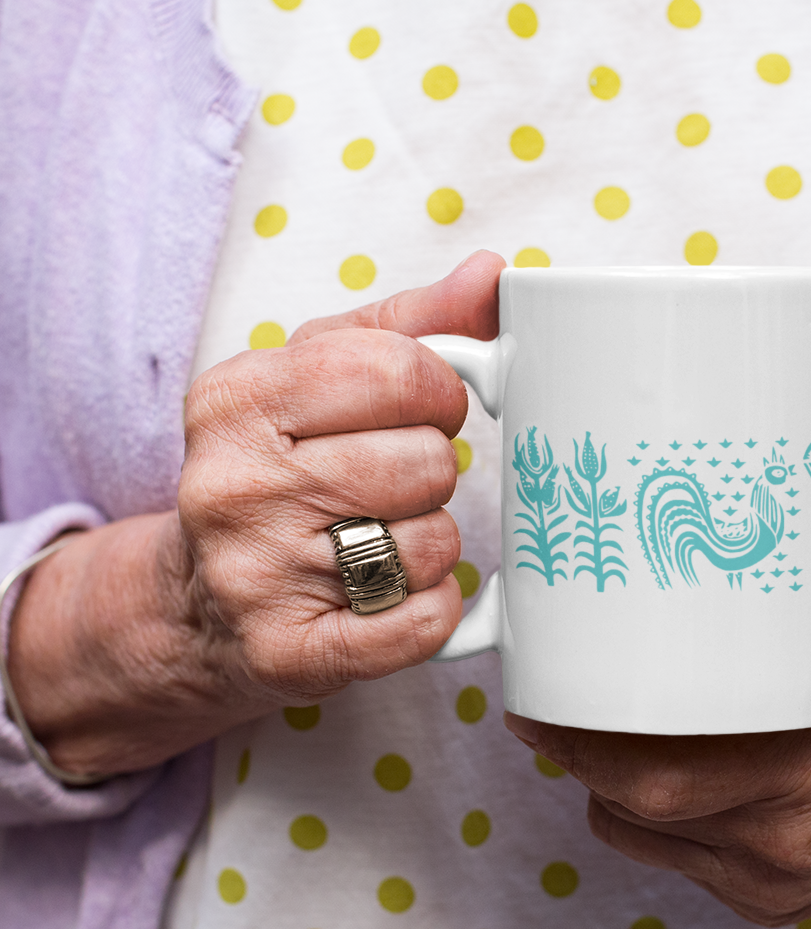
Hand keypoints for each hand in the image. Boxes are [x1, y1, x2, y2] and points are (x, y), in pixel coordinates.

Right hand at [9, 251, 504, 774]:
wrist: (198, 603)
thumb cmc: (279, 470)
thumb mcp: (319, 375)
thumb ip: (412, 322)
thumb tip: (494, 275)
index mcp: (239, 398)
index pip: (400, 370)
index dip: (438, 393)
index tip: (422, 412)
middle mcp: (234, 485)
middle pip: (428, 461)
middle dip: (432, 473)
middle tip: (390, 488)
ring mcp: (254, 576)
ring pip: (433, 542)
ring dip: (430, 544)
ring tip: (378, 541)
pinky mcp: (289, 653)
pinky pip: (425, 622)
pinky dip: (434, 610)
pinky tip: (396, 597)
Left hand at [504, 547, 810, 923]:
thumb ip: (798, 568)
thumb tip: (732, 510)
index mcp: (800, 756)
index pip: (644, 768)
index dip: (571, 736)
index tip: (532, 698)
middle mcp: (782, 833)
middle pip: (632, 806)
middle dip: (574, 755)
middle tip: (548, 708)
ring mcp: (783, 877)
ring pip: (652, 842)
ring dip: (613, 792)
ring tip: (601, 740)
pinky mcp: (790, 904)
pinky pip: (693, 871)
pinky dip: (661, 830)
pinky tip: (667, 789)